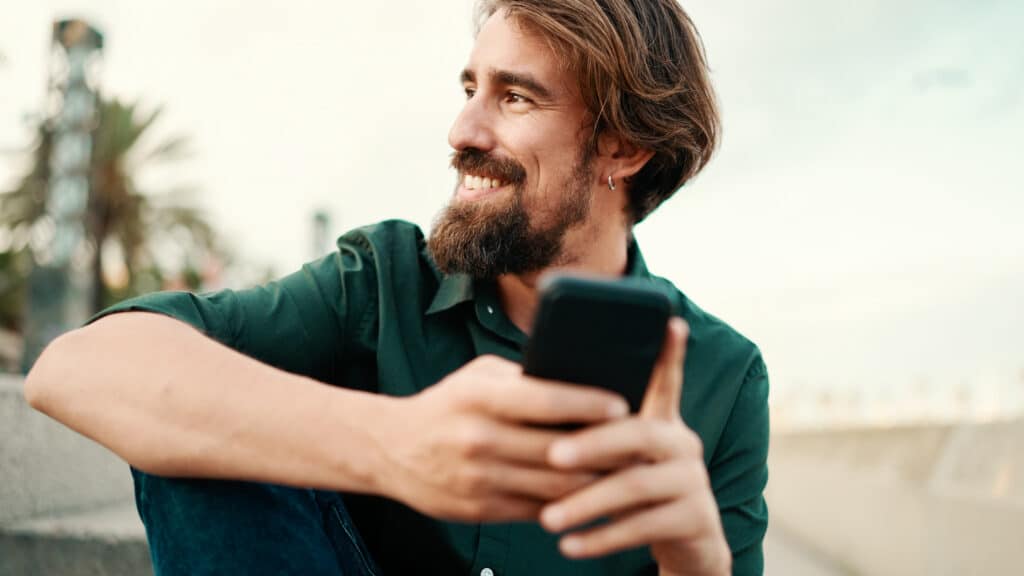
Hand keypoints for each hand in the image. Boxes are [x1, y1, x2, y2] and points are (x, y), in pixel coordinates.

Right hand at [373, 355, 629, 521]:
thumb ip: (524, 378)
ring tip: (626, 470)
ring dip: (596, 481)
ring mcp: (479, 479)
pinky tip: (593, 495)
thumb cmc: (448, 404)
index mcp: (480, 398)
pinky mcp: (479, 509)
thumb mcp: (478, 377)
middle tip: (640, 442)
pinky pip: (538, 510)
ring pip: (554, 486)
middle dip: (604, 448)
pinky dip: (569, 504)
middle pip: (558, 449)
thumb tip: (581, 376)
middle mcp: (479, 439)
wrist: (391, 449)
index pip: (545, 399)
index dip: (587, 403)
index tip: (622, 404)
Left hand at [538, 318, 730, 575]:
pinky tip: (569, 546)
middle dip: (592, 444)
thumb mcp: (620, 457)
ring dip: (587, 502)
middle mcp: (683, 443)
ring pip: (637, 485)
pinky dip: (602, 538)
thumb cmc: (634, 486)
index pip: (666, 379)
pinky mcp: (696, 519)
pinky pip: (644, 527)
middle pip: (638, 434)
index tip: (671, 322)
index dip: (669, 352)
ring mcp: (694, 481)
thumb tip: (540, 404)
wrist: (684, 543)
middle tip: (551, 455)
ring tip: (548, 518)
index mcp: (662, 420)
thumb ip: (598, 430)